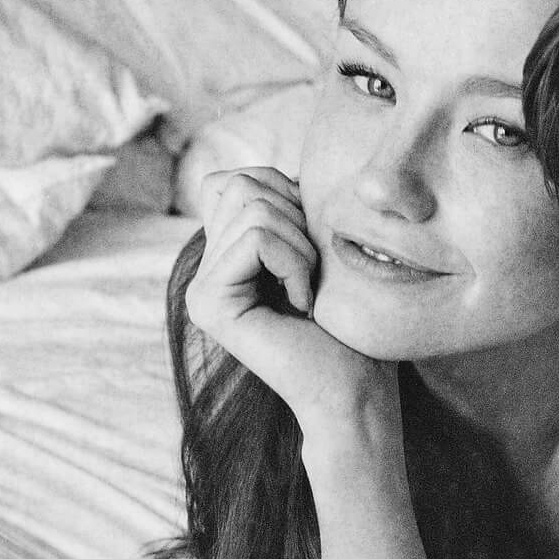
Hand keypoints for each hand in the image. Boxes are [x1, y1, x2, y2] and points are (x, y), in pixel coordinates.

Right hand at [187, 167, 393, 426]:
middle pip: (241, 183)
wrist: (357, 390)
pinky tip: (301, 305)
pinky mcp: (208, 303)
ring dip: (300, 244)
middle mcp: (204, 270)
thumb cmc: (351, 325)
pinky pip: (256, 239)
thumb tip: (276, 169)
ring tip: (308, 291)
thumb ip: (287, 206)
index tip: (313, 253)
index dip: (289, 198)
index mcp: (225, 254)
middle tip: (312, 274)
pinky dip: (294, 262)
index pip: (240, 178)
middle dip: (295, 217)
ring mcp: (200, 288)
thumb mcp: (320, 245)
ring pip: (251, 206)